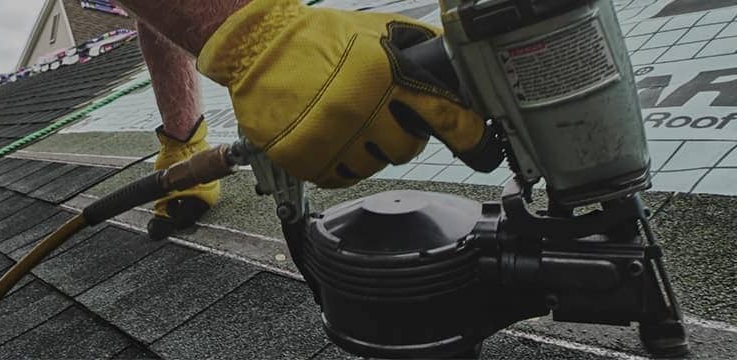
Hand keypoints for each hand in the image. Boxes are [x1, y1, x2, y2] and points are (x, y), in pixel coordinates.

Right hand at [195, 0, 493, 187]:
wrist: (258, 50)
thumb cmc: (317, 38)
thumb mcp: (376, 30)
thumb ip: (417, 47)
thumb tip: (453, 66)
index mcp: (387, 76)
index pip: (446, 117)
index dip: (469, 135)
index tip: (478, 144)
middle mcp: (364, 110)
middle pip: (407, 148)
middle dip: (403, 136)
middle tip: (386, 119)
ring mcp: (335, 139)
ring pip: (374, 166)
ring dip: (369, 150)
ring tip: (351, 124)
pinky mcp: (308, 160)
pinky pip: (341, 178)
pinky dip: (341, 163)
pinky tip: (333, 140)